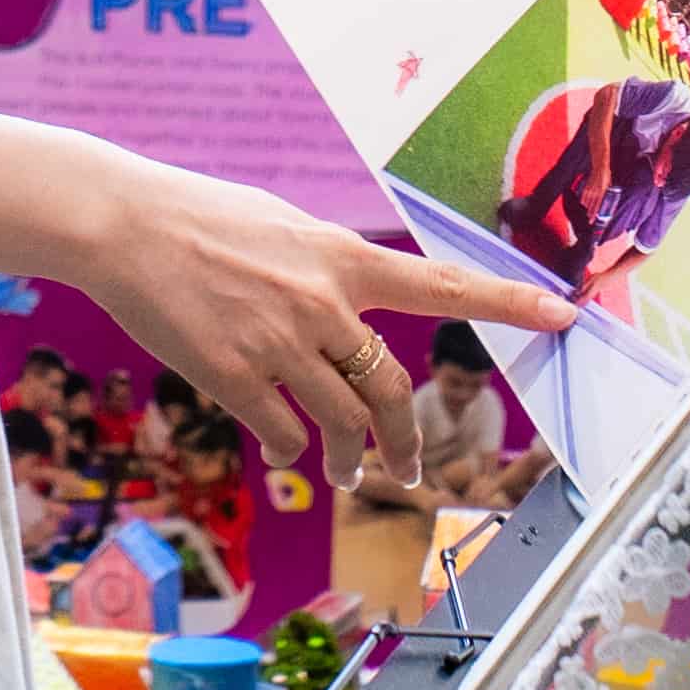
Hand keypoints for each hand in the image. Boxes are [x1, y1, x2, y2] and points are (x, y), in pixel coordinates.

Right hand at [46, 146, 574, 491]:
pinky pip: (285, 434)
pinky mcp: (234, 377)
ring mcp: (279, 343)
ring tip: (347, 471)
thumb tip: (354, 312)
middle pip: (393, 390)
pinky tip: (286, 444)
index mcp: (342, 257)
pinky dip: (294, 449)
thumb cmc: (200, 218)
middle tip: (408, 467)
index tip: (565, 317)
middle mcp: (323, 303)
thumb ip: (329, 271)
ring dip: (350, 458)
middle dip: (407, 441)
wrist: (124, 225)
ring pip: (343, 424)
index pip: (444, 284)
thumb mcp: (284, 227)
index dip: (509, 304)